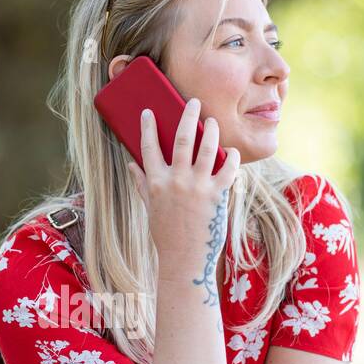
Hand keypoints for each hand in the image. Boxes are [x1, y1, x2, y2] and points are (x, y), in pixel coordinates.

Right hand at [125, 98, 239, 267]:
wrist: (185, 260)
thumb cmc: (166, 235)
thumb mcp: (150, 208)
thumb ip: (142, 184)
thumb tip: (131, 165)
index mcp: (156, 183)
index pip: (148, 147)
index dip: (147, 127)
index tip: (148, 111)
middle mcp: (176, 181)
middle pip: (182, 138)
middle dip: (188, 116)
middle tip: (194, 103)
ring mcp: (198, 187)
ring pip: (207, 148)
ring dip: (211, 131)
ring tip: (213, 122)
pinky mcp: (217, 195)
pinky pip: (228, 168)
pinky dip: (232, 157)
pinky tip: (231, 151)